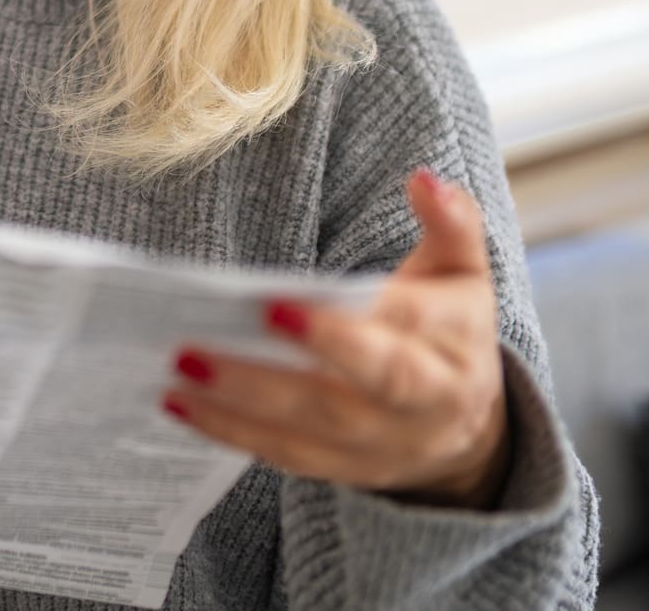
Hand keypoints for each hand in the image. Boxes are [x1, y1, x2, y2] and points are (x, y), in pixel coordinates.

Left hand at [160, 169, 512, 508]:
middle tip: (198, 349)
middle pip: (346, 396)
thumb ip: (451, 221)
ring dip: (236, 406)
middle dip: (271, 377)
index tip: (272, 304)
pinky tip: (181, 404)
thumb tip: (424, 180)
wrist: (470, 426)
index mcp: (453, 347)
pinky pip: (286, 455)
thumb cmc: (451, 328)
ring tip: (178, 371)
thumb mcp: (463, 271)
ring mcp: (381, 446)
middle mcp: (422, 407)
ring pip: (307, 432)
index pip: (397, 336)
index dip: (337, 327)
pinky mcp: (346, 468)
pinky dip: (231, 432)